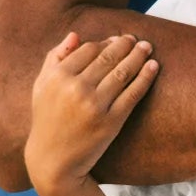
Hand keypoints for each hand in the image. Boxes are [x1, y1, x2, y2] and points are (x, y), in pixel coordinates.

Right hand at [24, 33, 158, 195]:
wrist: (53, 160)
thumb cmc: (47, 119)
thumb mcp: (41, 86)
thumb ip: (55, 57)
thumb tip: (75, 35)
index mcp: (58, 76)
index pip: (89, 49)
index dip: (106, 42)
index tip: (117, 40)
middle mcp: (76, 88)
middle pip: (108, 58)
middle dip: (126, 45)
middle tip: (137, 40)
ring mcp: (95, 105)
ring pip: (123, 73)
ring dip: (139, 57)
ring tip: (148, 48)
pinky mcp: (111, 122)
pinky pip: (132, 94)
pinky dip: (145, 78)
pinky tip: (153, 67)